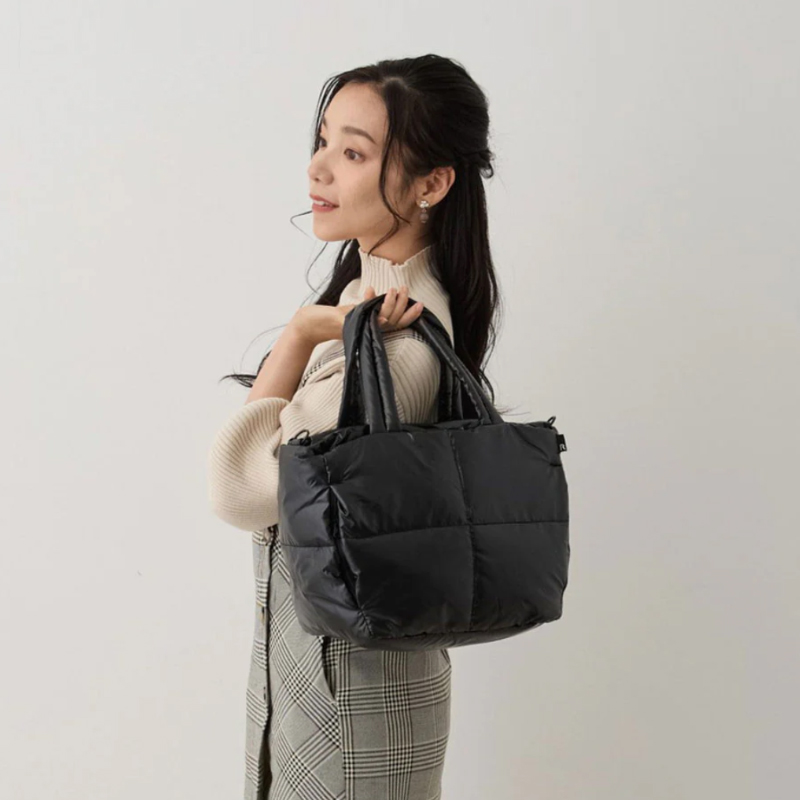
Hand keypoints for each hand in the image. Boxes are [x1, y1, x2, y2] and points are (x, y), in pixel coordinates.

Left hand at [289, 285, 423, 345]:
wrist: (314, 324)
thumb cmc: (335, 317)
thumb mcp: (357, 309)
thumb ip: (369, 303)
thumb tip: (377, 291)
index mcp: (375, 328)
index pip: (398, 323)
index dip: (410, 315)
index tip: (420, 304)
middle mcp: (371, 330)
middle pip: (395, 319)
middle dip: (403, 304)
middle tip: (404, 289)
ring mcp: (362, 328)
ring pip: (384, 317)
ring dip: (390, 302)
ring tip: (393, 289)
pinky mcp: (351, 324)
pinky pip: (366, 313)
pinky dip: (369, 300)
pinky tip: (371, 289)